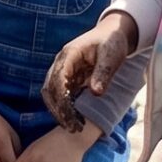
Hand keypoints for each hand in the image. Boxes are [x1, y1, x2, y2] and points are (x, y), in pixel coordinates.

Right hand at [42, 10, 139, 133]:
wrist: (112, 34)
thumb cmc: (112, 42)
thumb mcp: (111, 56)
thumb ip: (103, 73)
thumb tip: (95, 93)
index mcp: (69, 55)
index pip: (58, 80)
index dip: (62, 100)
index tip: (71, 116)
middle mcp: (60, 63)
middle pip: (49, 89)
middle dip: (58, 110)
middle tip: (72, 127)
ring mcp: (62, 70)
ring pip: (51, 94)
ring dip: (59, 111)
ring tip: (73, 127)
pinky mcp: (67, 77)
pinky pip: (60, 95)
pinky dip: (64, 108)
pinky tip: (75, 119)